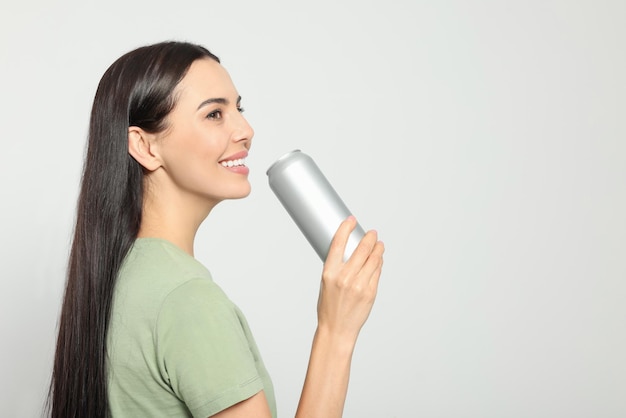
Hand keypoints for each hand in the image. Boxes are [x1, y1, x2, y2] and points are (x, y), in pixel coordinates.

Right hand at [317, 216, 384, 341]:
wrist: (337, 329)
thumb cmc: (329, 307)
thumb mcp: (325, 283)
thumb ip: (337, 267)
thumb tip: (350, 250)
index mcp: (329, 273)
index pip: (338, 243)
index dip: (346, 228)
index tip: (351, 220)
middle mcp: (344, 277)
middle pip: (362, 249)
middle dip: (369, 238)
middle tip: (372, 233)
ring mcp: (359, 285)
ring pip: (373, 259)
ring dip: (377, 248)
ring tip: (379, 244)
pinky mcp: (370, 292)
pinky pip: (377, 272)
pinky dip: (378, 263)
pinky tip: (378, 260)